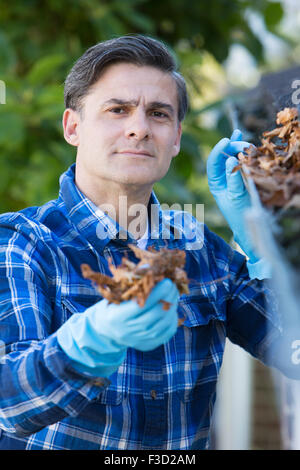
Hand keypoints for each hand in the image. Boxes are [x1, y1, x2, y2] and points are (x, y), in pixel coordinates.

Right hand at [57, 279, 178, 376]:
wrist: (106, 330)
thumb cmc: (113, 305)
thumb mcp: (116, 293)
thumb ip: (131, 282)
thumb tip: (149, 267)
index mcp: (117, 317)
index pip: (141, 305)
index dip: (156, 293)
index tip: (167, 281)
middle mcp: (128, 331)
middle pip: (155, 314)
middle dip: (168, 297)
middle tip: (173, 285)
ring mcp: (139, 340)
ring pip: (163, 324)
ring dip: (172, 306)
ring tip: (173, 294)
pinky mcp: (148, 345)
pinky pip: (167, 332)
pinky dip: (172, 318)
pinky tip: (171, 308)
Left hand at [207, 129, 258, 262]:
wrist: (249, 224)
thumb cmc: (239, 213)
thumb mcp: (236, 196)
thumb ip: (233, 178)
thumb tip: (230, 159)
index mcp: (215, 182)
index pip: (213, 162)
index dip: (219, 150)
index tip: (226, 140)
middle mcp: (221, 176)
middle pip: (223, 155)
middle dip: (232, 146)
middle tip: (243, 144)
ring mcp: (231, 174)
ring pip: (231, 154)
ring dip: (237, 145)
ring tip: (245, 141)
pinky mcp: (241, 174)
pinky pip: (239, 158)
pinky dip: (240, 148)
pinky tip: (239, 135)